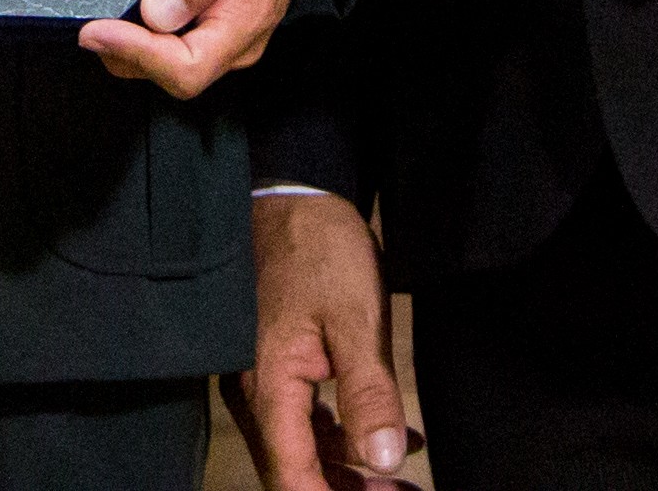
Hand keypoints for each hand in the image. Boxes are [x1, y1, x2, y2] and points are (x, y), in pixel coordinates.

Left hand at [78, 0, 307, 95]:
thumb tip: (158, 16)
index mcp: (248, 15)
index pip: (189, 69)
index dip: (138, 55)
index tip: (97, 29)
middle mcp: (240, 33)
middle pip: (174, 71)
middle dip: (128, 52)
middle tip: (90, 18)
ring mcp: (228, 24)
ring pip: (171, 57)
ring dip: (132, 41)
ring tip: (100, 9)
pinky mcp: (216, 10)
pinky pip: (176, 34)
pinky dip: (143, 25)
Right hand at [236, 188, 414, 487]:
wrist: (294, 195)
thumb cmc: (320, 249)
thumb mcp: (355, 318)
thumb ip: (368, 393)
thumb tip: (384, 461)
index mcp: (268, 386)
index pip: (291, 475)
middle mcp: (254, 391)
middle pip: (296, 468)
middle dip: (347, 490)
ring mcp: (262, 378)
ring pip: (303, 447)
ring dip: (350, 468)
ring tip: (402, 479)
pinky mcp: (277, 364)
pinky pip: (306, 419)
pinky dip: (345, 436)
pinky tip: (391, 437)